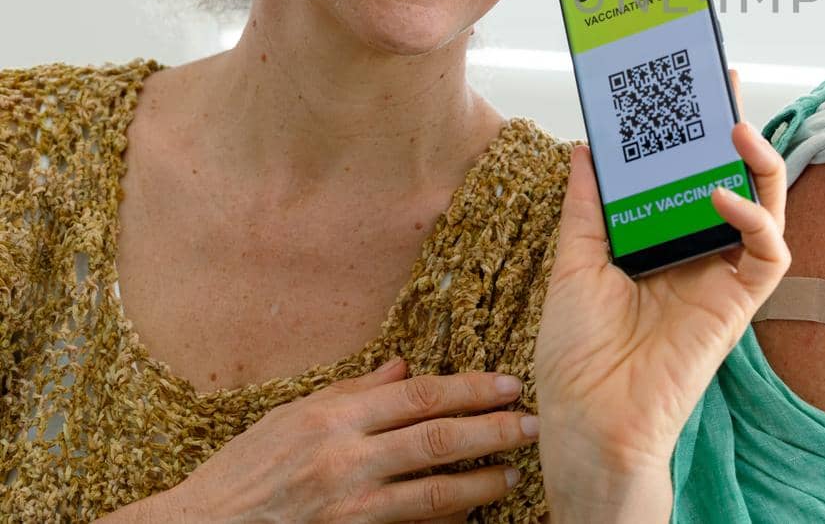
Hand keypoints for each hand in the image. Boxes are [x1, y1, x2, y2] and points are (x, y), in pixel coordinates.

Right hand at [157, 358, 538, 522]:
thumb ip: (352, 391)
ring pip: (435, 492)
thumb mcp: (291, 416)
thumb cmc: (243, 472)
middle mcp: (345, 460)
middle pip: (438, 439)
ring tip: (512, 473)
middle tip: (531, 424)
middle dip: (493, 431)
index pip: (420, 396)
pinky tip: (470, 514)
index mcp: (333, 418)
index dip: (471, 389)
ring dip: (482, 482)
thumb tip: (404, 367)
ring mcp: (349, 508)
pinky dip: (446, 520)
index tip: (508, 385)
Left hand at [534, 72, 790, 520]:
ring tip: (736, 126)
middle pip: (734, 176)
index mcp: (662, 240)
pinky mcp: (739, 303)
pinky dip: (754, 219)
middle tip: (725, 82)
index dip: (694, 130)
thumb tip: (589, 146)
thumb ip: (588, 203)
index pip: (689, 171)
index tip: (689, 83)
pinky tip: (722, 196)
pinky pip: (769, 254)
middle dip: (736, 127)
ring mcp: (723, 275)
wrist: (588, 418)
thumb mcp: (575, 260)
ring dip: (761, 162)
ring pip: (768, 205)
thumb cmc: (578, 354)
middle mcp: (699, 251)